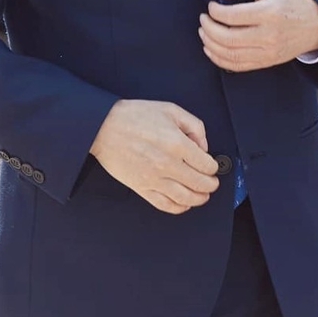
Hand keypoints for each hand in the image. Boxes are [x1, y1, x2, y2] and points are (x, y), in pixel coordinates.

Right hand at [90, 99, 219, 213]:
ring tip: (203, 195)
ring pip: (185, 198)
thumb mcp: (170, 109)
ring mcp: (154, 179)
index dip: (213, 167)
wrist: (104, 127)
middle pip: (200, 184)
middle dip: (210, 185)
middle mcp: (168, 164)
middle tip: (212, 182)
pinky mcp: (142, 188)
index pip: (206, 165)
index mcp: (177, 143)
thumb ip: (194, 125)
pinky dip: (179, 207)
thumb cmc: (134, 116)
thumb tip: (203, 146)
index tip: (212, 166)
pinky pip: (165, 205)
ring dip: (199, 198)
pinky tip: (184, 203)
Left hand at [198, 0, 317, 71]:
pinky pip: (237, 66)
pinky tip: (211, 49)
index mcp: (269, 13)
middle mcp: (268, 35)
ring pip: (230, 55)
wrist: (316, 25)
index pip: (232, 17)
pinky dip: (219, 59)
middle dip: (209, 29)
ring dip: (210, 44)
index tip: (210, 6)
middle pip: (228, 38)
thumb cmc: (290, 1)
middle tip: (203, 19)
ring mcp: (267, 52)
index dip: (215, 12)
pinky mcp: (266, 62)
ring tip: (204, 33)